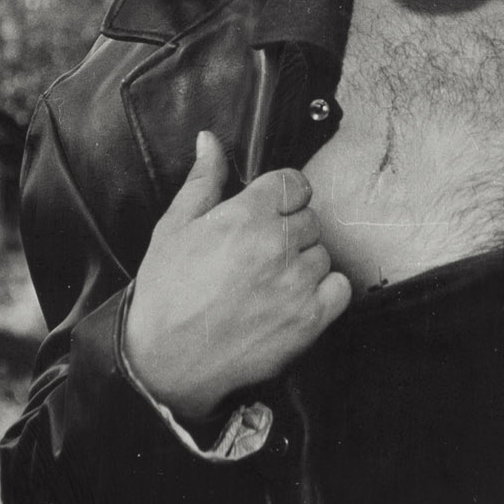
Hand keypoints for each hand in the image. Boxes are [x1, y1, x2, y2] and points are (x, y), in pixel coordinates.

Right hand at [123, 129, 351, 421]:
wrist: (164, 361)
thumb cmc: (166, 293)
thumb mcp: (174, 227)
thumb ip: (203, 180)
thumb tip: (210, 142)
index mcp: (246, 215)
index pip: (294, 183)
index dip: (282, 195)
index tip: (270, 210)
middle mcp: (277, 244)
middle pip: (309, 218)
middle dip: (288, 230)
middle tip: (259, 254)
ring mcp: (297, 282)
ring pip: (322, 252)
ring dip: (303, 263)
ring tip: (269, 281)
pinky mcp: (310, 319)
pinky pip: (339, 288)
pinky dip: (324, 292)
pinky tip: (293, 299)